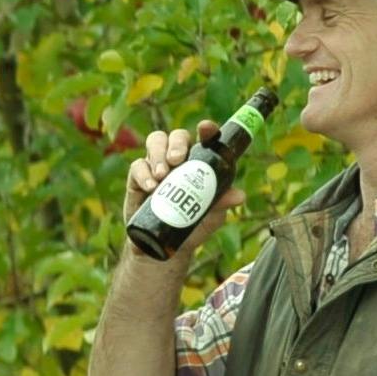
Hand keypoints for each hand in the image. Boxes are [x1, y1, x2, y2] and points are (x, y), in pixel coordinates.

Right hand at [119, 126, 236, 260]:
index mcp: (201, 162)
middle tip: (177, 160)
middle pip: (177, 136)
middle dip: (177, 144)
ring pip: (156, 142)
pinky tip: (150, 187)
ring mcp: (157, 166)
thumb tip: (239, 196)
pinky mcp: (137, 178)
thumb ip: (223, 203)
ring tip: (162, 175)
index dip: (206, 129)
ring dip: (158, 154)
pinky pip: (138, 166)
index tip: (205, 127)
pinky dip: (143, 174)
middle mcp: (179, 159)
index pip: (204, 139)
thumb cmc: (192, 225)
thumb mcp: (213, 215)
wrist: (165, 248)